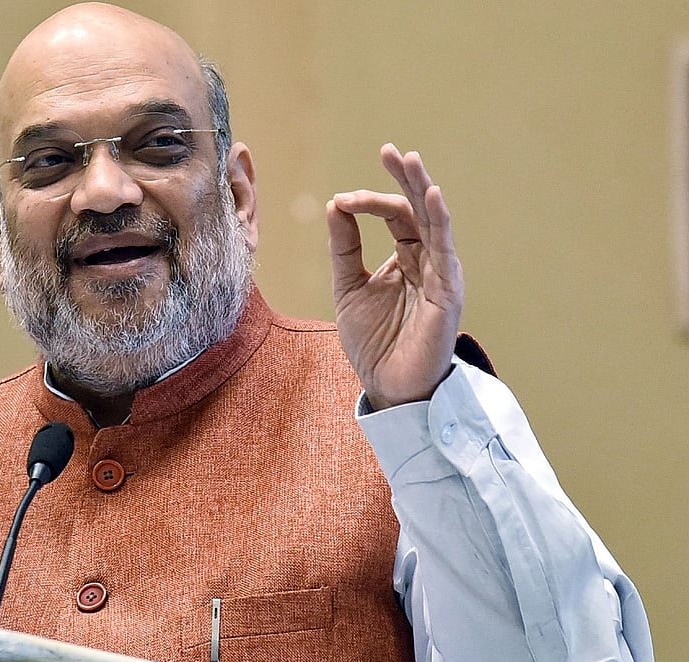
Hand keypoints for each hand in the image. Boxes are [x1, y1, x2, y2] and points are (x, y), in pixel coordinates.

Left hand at [326, 144, 463, 409]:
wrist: (387, 386)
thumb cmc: (374, 342)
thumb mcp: (348, 287)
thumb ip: (344, 248)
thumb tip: (336, 204)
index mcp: (407, 259)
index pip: (395, 216)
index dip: (371, 201)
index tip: (343, 201)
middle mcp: (428, 262)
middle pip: (420, 210)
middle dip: (406, 179)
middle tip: (391, 151)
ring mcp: (441, 275)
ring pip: (435, 223)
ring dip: (422, 189)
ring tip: (410, 160)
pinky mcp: (448, 293)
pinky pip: (445, 251)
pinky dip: (439, 222)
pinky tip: (431, 197)